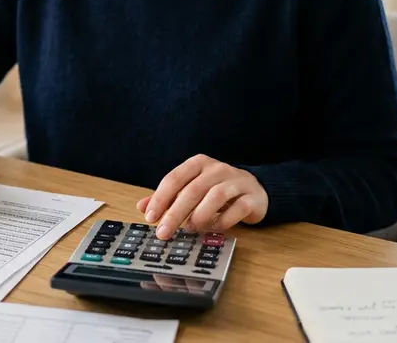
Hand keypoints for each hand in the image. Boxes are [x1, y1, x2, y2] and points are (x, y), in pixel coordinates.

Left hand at [136, 155, 267, 239]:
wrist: (254, 190)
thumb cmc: (216, 189)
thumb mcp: (191, 188)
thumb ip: (168, 197)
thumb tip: (142, 207)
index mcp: (198, 163)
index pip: (175, 178)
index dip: (161, 198)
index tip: (150, 217)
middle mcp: (217, 169)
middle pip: (192, 190)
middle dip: (175, 213)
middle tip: (163, 232)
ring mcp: (237, 182)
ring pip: (215, 197)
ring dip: (199, 216)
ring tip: (190, 228)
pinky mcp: (252, 197)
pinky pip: (237, 210)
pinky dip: (222, 221)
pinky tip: (213, 228)